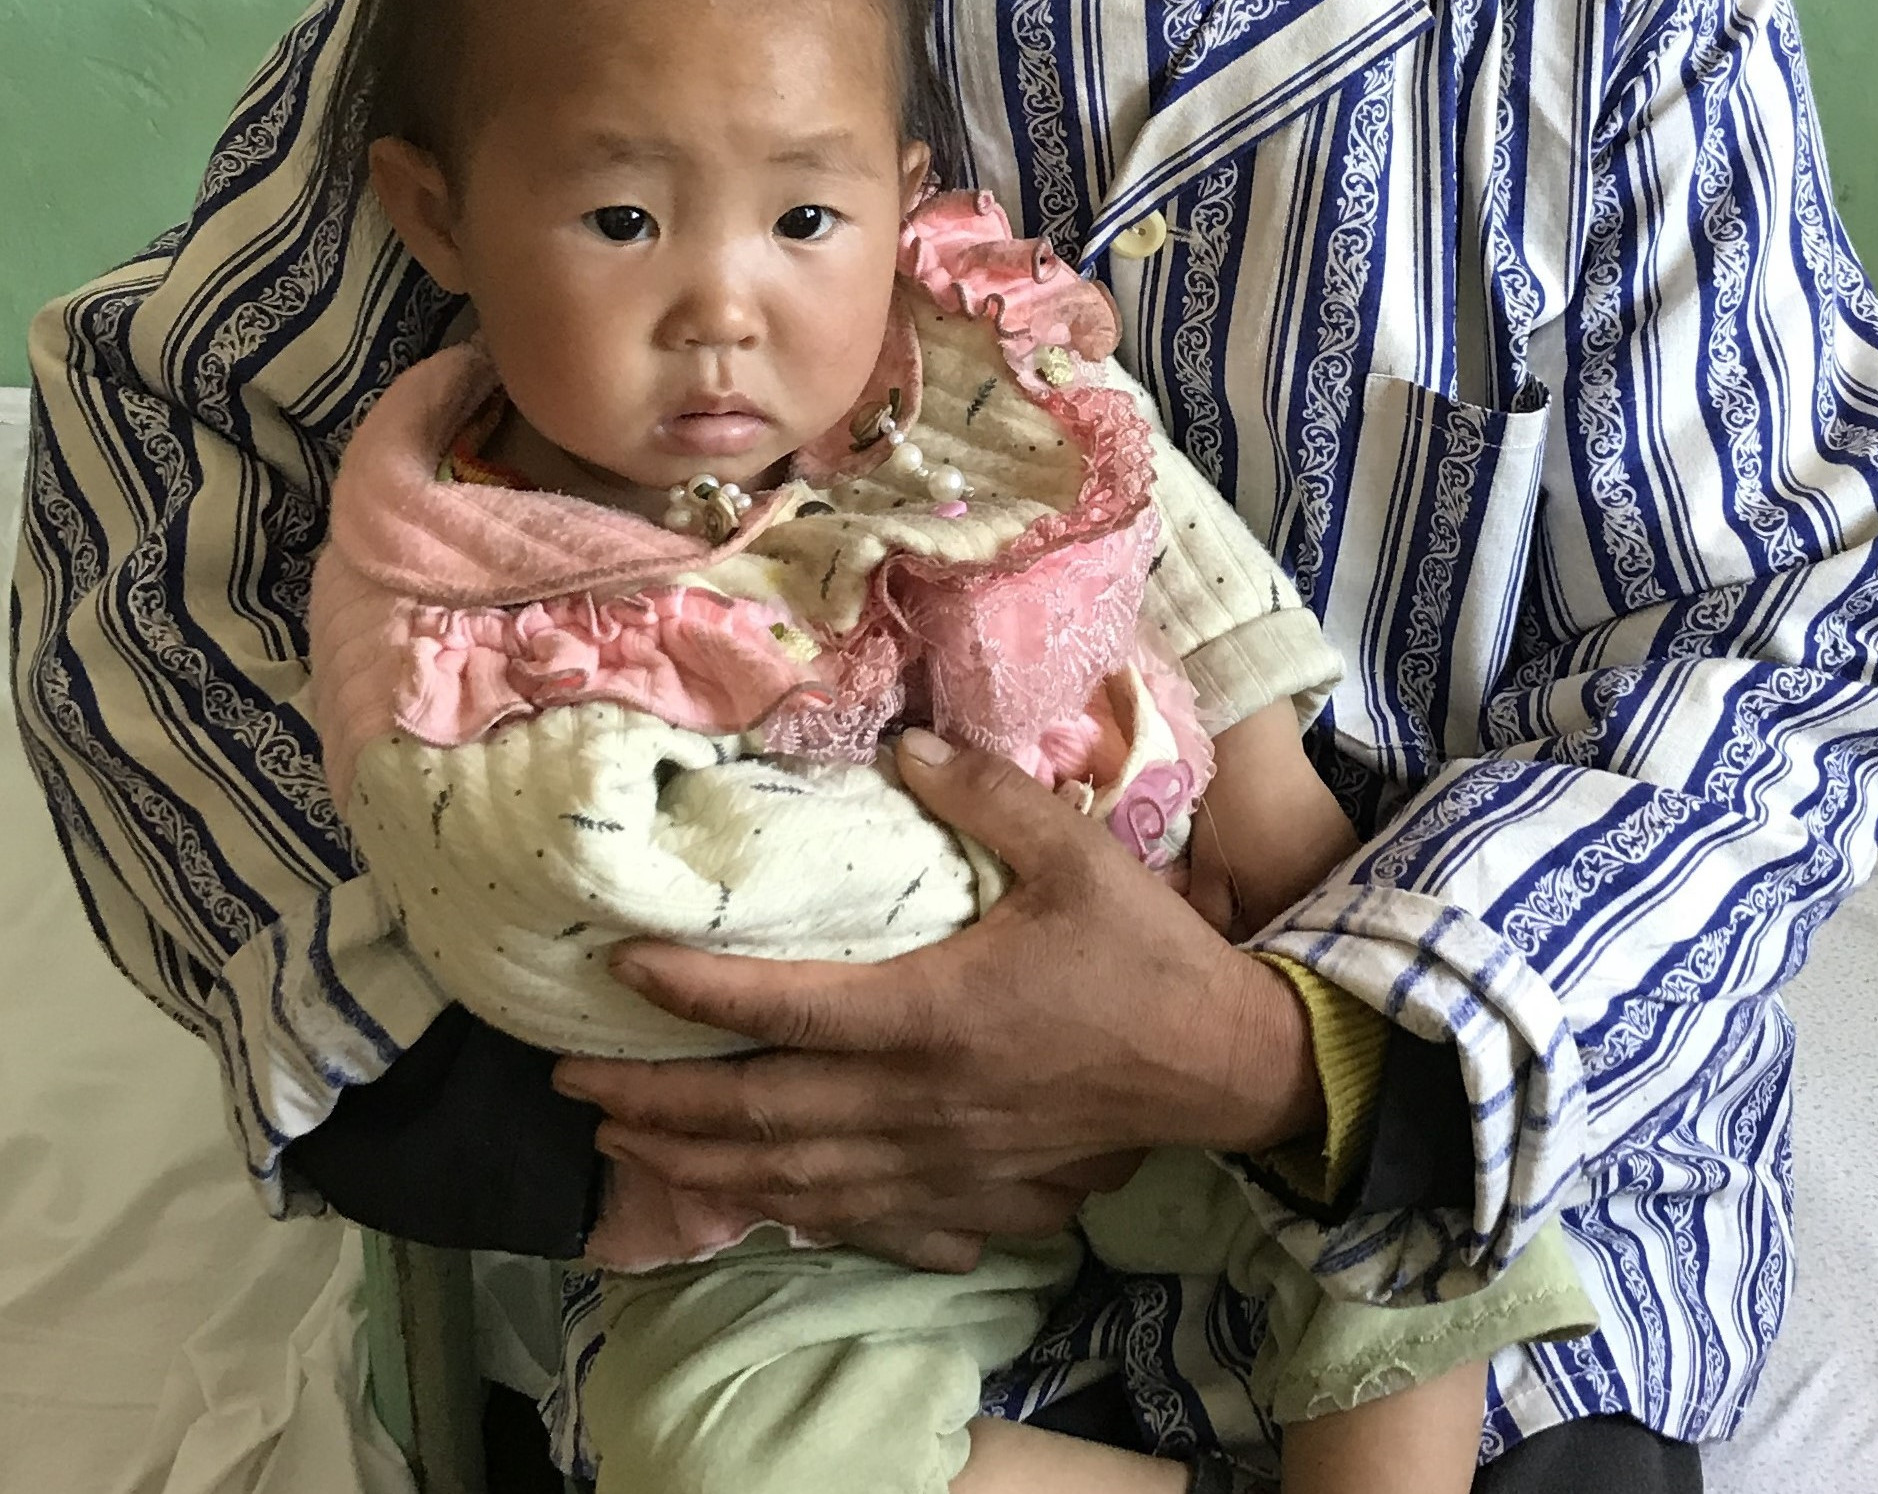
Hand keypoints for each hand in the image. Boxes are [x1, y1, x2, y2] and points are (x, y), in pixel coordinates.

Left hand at [552, 731, 1322, 1241]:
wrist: (1221, 1068)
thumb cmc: (1146, 956)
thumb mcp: (1077, 854)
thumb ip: (986, 794)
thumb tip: (900, 743)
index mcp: (931, 1015)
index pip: (778, 1009)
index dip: (688, 992)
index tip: (616, 967)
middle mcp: (913, 1103)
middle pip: (754, 1116)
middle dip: (651, 1102)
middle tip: (570, 1083)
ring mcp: (935, 1164)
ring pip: (785, 1181)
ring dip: (693, 1165)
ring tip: (621, 1145)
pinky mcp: (964, 1197)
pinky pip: (851, 1220)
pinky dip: (781, 1213)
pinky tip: (745, 1200)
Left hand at [1184, 701, 1358, 940]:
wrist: (1258, 747)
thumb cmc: (1227, 809)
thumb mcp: (1205, 867)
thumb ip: (1210, 914)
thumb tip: (1214, 946)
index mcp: (1279, 906)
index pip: (1261, 942)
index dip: (1242, 940)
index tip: (1226, 929)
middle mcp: (1318, 893)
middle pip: (1291, 923)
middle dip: (1269, 921)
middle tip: (1241, 903)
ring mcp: (1339, 864)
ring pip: (1311, 899)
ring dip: (1292, 898)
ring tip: (1265, 878)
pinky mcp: (1348, 839)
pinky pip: (1328, 874)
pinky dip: (1310, 875)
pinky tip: (1288, 858)